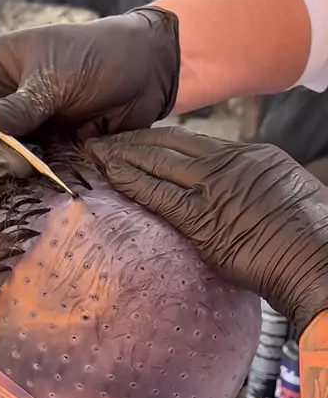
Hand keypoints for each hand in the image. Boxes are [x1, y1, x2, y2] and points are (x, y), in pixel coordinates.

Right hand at [0, 7, 178, 183]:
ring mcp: (22, 129)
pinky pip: (23, 173)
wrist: (147, 73)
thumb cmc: (98, 55)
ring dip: (1, 169)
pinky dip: (27, 180)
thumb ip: (20, 105)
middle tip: (17, 155)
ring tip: (30, 166)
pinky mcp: (45, 152)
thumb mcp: (55, 75)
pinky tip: (44, 176)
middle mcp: (0, 100)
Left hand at [86, 126, 327, 333]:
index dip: (158, 140)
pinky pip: (158, 195)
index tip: (133, 141)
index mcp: (250, 155)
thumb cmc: (309, 237)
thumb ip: (248, 188)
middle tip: (99, 138)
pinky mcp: (204, 218)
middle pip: (169, 143)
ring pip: (158, 162)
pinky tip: (108, 176)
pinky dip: (130, 183)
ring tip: (92, 153)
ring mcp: (216, 188)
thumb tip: (225, 199)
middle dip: (131, 140)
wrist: (319, 259)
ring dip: (121, 156)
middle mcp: (230, 162)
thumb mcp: (281, 193)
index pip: (193, 142)